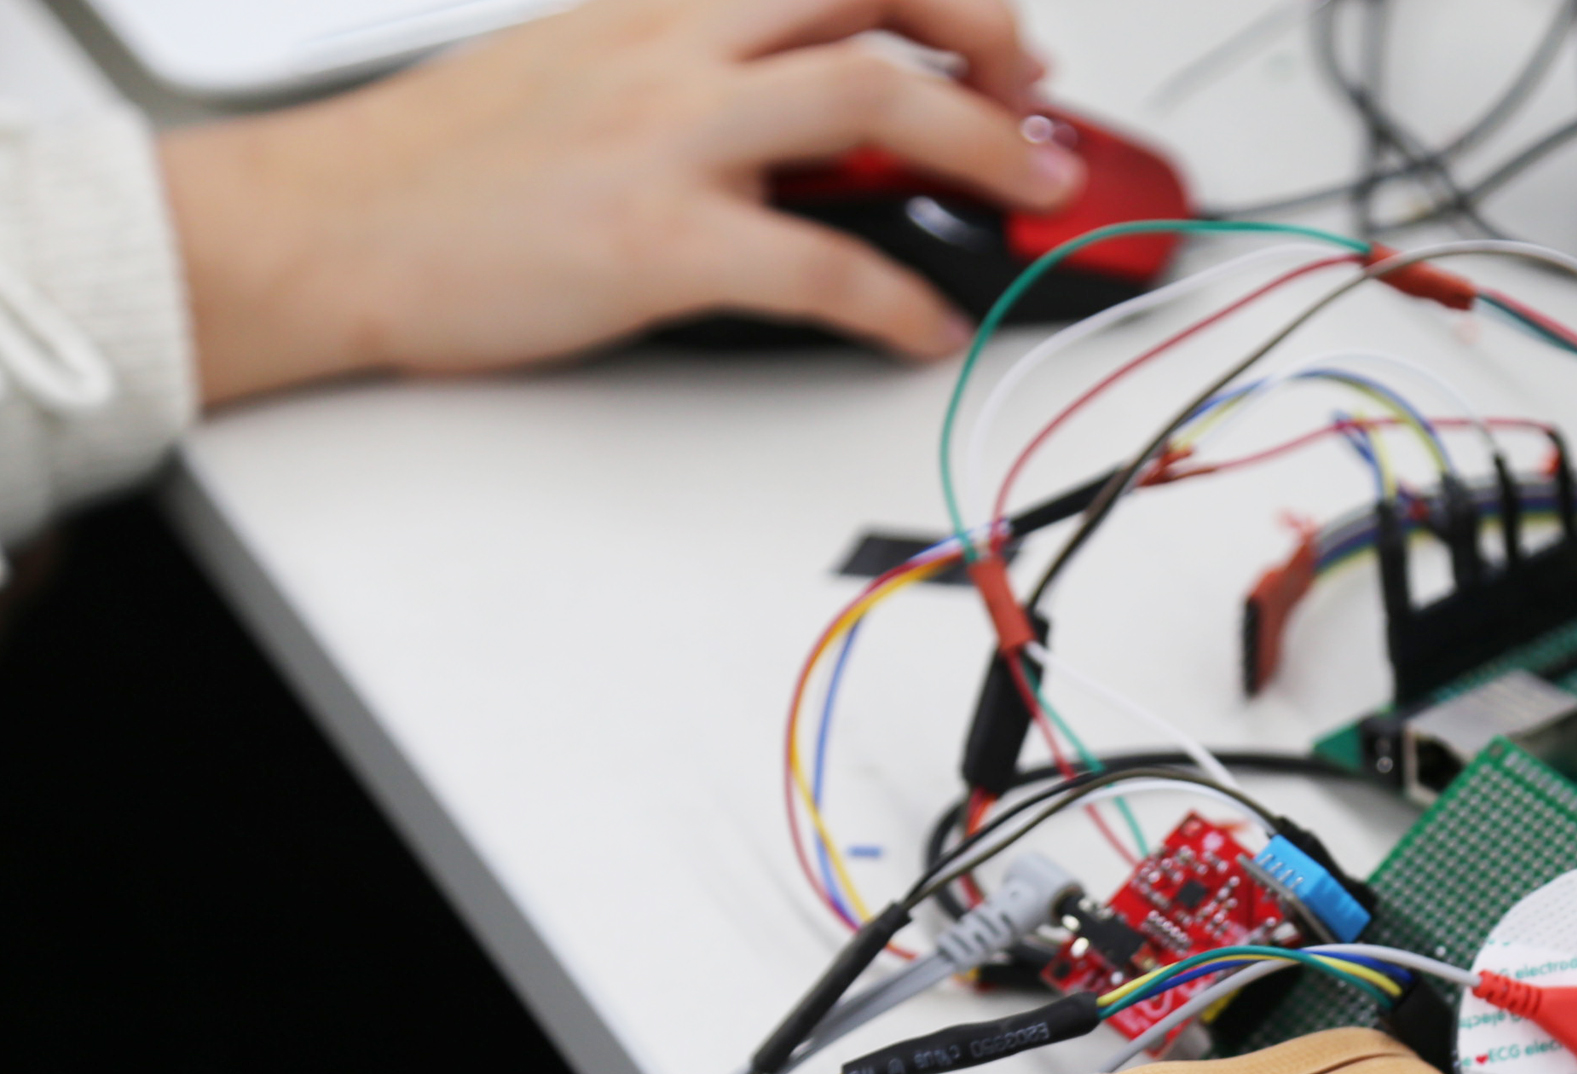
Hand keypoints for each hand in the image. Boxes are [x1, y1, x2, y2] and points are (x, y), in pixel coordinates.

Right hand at [156, 0, 1079, 403]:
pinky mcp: (659, 243)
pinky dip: (897, 301)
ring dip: (981, 148)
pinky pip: (822, 265)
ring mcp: (672, 141)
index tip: (998, 40)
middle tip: (1038, 111)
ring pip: (873, 103)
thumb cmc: (446, 164)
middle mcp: (679, 51)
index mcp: (665, 8)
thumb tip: (798, 108)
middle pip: (880, 2)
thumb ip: (692, 73)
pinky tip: (925, 326)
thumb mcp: (581, 68)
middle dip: (990, 47)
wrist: (326, 224)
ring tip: (1029, 198)